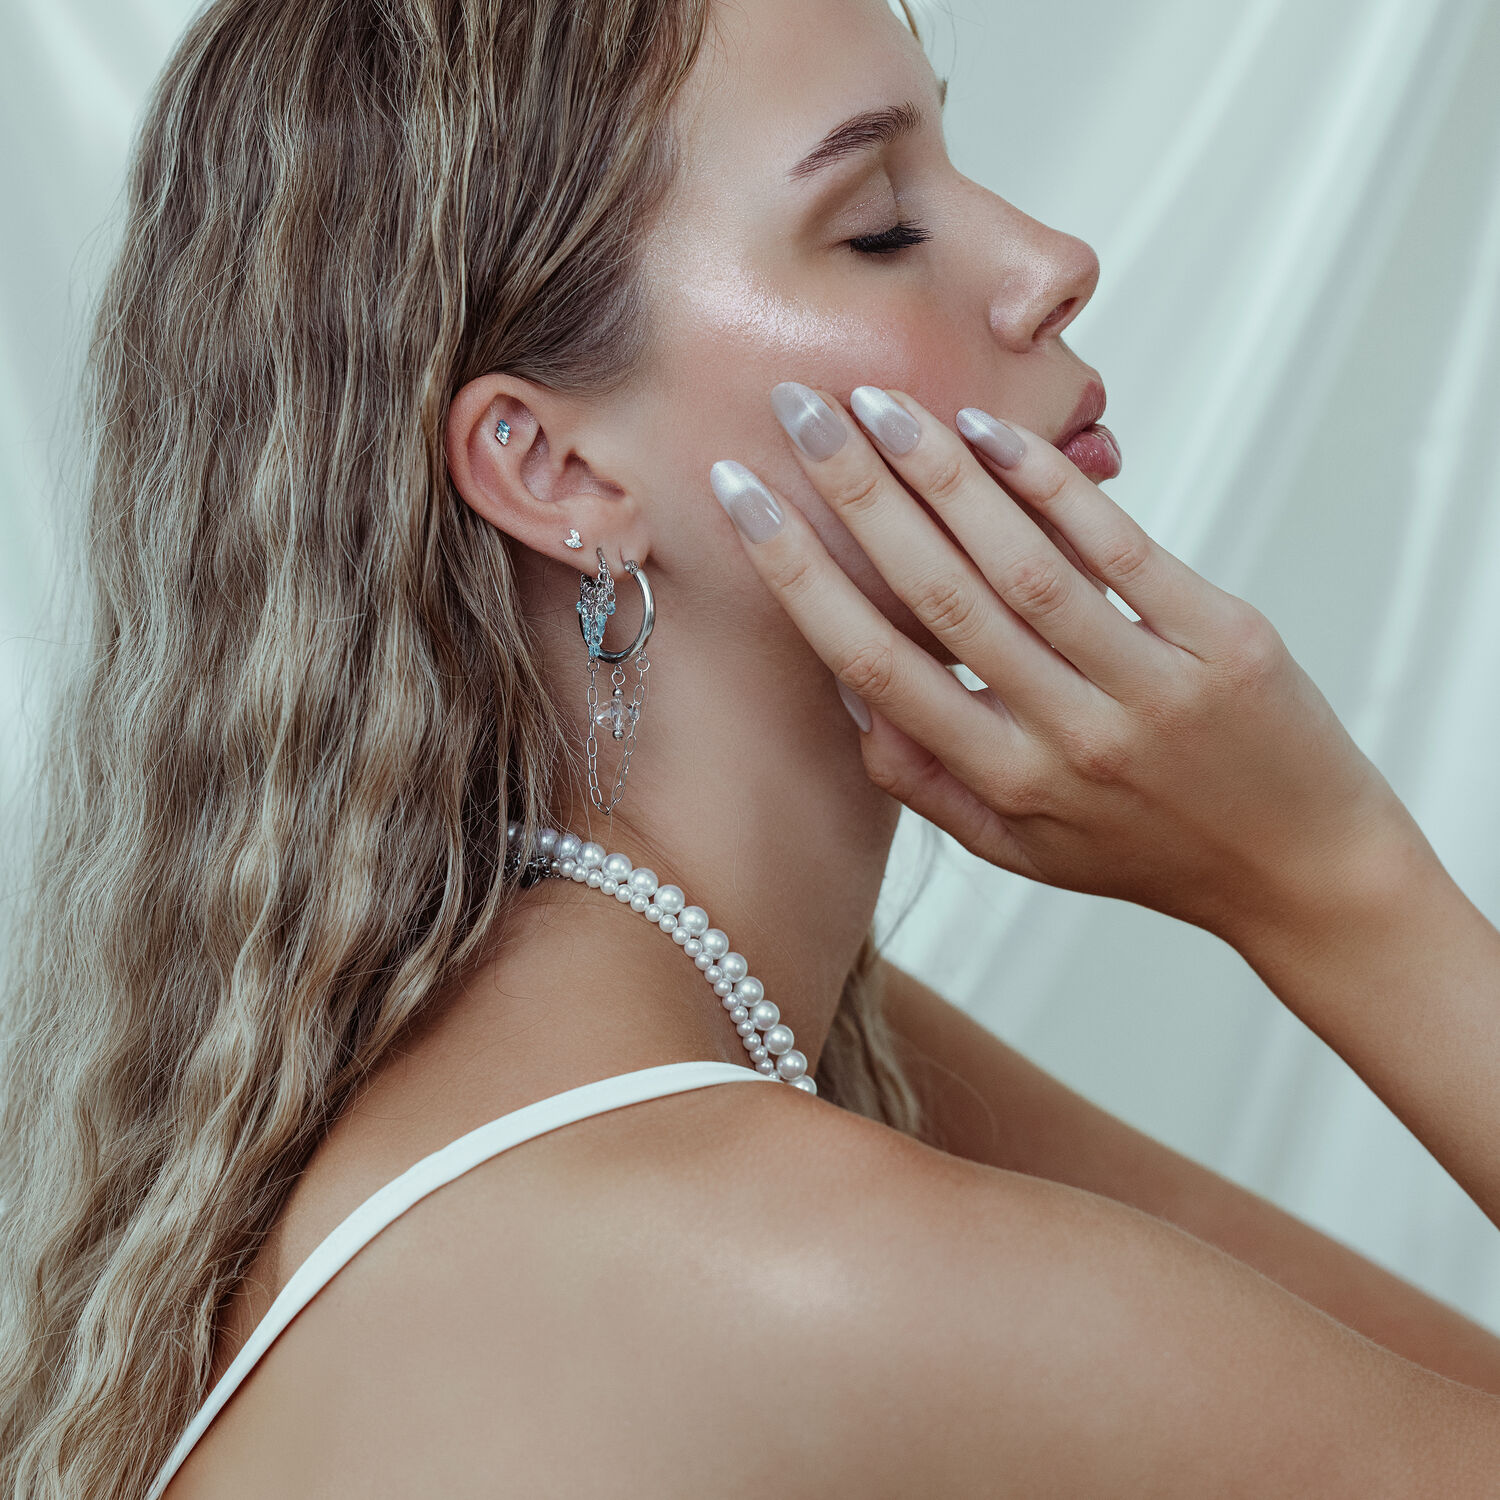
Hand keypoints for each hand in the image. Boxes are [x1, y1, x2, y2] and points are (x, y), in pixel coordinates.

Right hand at [710, 381, 1421, 948]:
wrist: (1302, 870)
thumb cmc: (1141, 853)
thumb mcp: (1014, 848)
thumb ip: (923, 781)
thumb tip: (847, 690)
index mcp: (1005, 786)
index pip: (878, 667)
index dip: (800, 577)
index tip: (742, 500)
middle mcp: (1069, 738)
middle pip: (940, 599)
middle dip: (857, 496)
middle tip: (798, 410)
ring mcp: (1151, 687)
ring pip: (1024, 564)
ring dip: (942, 473)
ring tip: (878, 403)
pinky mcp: (1223, 640)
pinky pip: (1122, 550)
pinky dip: (1052, 485)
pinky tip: (989, 433)